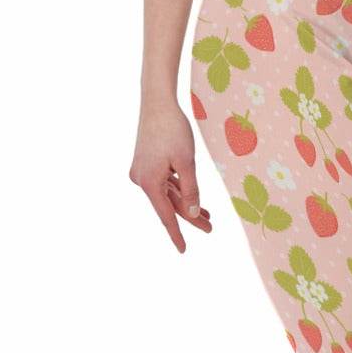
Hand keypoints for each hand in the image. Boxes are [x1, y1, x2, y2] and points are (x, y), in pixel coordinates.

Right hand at [129, 98, 211, 252]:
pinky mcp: (146, 164)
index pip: (166, 215)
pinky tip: (193, 197)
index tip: (183, 250)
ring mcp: (142, 172)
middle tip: (210, 229)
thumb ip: (191, 191)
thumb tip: (193, 215)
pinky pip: (164, 183)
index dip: (176, 234)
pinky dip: (179, 189)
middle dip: (190, 217)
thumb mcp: (186, 162)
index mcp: (149, 182)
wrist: (157, 101)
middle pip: (169, 205)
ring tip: (208, 217)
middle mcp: (141, 180)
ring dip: (187, 204)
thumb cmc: (173, 129)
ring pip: (168, 194)